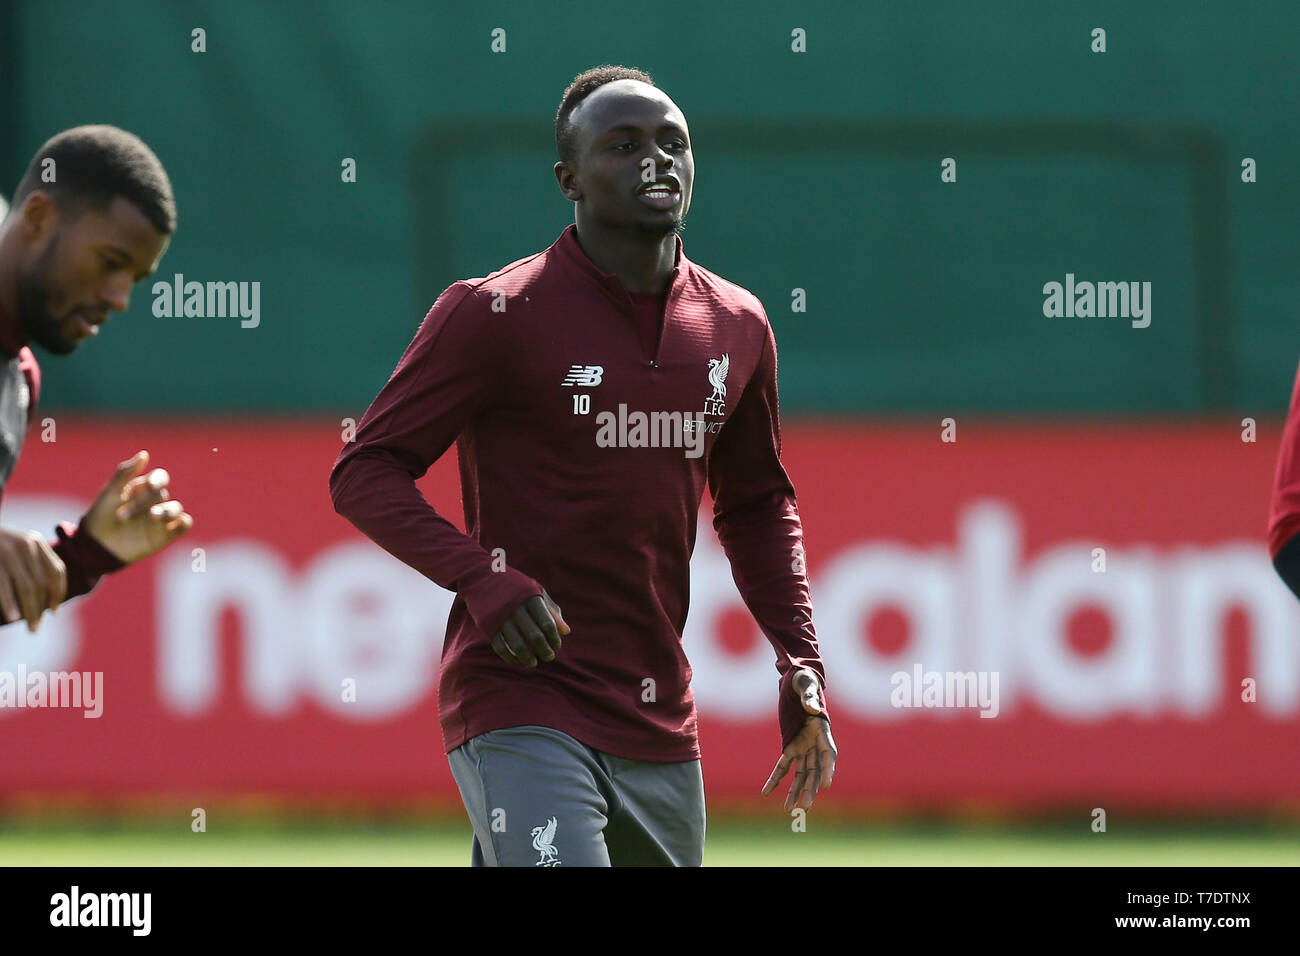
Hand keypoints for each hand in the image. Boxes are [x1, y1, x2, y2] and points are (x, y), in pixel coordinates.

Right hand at [0, 527, 66, 631]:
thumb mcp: (16, 549)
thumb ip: (32, 565)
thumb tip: (48, 601)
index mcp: (35, 541)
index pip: (56, 570)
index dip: (58, 593)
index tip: (54, 612)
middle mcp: (25, 544)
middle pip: (41, 583)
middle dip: (39, 608)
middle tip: (36, 628)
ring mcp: (7, 551)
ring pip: (27, 587)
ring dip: (30, 610)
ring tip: (31, 628)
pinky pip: (4, 586)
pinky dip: (9, 603)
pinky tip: (13, 617)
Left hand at [82, 450, 193, 563]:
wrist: (95, 548)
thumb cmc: (99, 518)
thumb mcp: (109, 493)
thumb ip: (125, 473)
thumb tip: (145, 454)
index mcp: (141, 489)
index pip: (159, 478)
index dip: (159, 479)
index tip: (151, 485)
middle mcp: (152, 503)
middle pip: (162, 495)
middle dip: (145, 503)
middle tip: (123, 516)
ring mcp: (160, 519)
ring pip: (176, 508)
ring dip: (168, 511)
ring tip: (153, 517)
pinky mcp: (165, 535)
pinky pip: (183, 525)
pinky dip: (184, 522)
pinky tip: (178, 522)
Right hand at [490, 589, 569, 666]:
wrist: (482, 577)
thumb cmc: (516, 587)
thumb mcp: (536, 592)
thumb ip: (552, 611)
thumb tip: (566, 632)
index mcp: (531, 598)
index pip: (548, 623)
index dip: (554, 638)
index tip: (557, 646)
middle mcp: (516, 608)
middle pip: (534, 636)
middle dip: (545, 650)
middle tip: (549, 657)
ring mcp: (501, 617)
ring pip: (517, 645)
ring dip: (527, 658)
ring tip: (533, 663)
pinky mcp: (488, 625)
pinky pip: (500, 647)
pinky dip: (509, 657)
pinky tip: (516, 660)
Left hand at [762, 668, 836, 811]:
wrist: (795, 680)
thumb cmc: (804, 680)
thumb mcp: (806, 684)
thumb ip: (810, 696)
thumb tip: (812, 708)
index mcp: (823, 730)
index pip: (829, 754)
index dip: (829, 769)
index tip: (828, 785)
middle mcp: (816, 742)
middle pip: (815, 770)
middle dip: (810, 789)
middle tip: (804, 807)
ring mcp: (804, 746)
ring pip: (801, 774)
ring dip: (795, 791)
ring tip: (788, 809)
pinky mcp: (791, 746)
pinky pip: (783, 766)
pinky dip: (776, 779)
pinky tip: (766, 793)